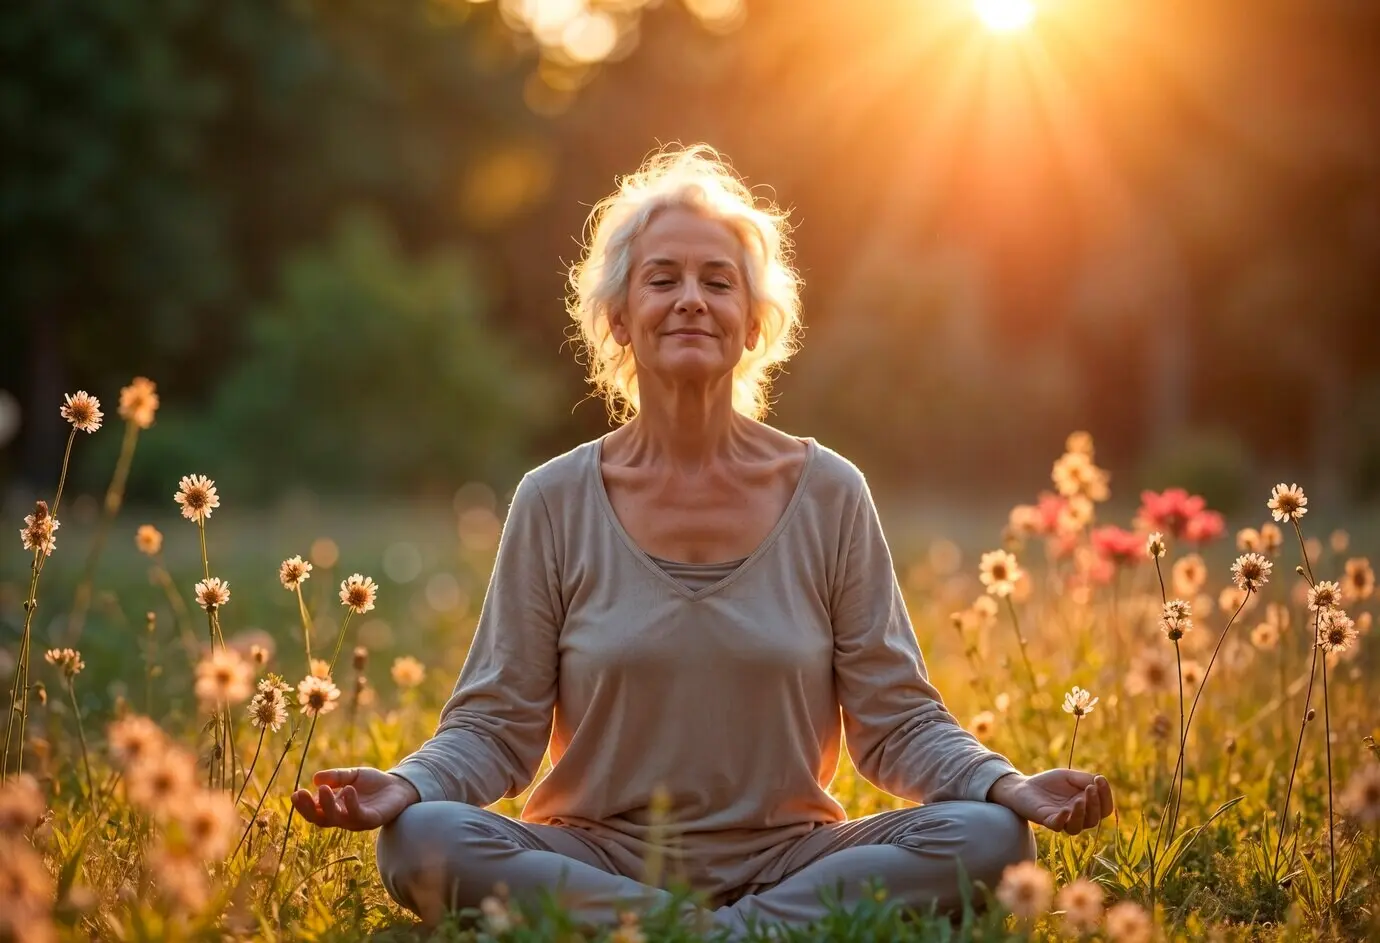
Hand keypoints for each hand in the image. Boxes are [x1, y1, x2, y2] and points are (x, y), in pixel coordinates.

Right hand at [290, 767, 419, 830]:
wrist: (400, 786)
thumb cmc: (373, 783)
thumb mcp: (352, 775)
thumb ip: (336, 777)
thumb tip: (315, 779)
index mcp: (335, 808)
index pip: (315, 811)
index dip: (304, 805)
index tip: (295, 793)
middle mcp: (343, 818)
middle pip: (321, 819)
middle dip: (308, 809)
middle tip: (300, 794)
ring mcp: (357, 821)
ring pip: (337, 819)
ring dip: (328, 805)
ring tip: (324, 789)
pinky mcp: (372, 819)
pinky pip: (359, 815)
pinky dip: (351, 804)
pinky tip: (348, 790)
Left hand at [987, 770, 1113, 835]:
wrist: (1024, 786)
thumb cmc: (1049, 783)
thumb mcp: (1069, 776)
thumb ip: (1085, 779)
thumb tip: (1100, 780)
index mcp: (1086, 806)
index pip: (1104, 808)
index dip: (1106, 795)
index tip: (1100, 779)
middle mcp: (1077, 817)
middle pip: (1094, 819)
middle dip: (1095, 803)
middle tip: (1090, 788)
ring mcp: (1063, 820)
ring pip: (1078, 827)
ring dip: (1082, 814)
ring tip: (1079, 800)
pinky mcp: (1047, 820)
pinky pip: (1058, 826)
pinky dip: (1063, 819)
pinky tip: (1065, 809)